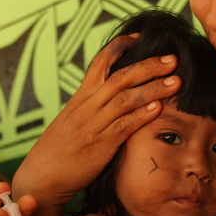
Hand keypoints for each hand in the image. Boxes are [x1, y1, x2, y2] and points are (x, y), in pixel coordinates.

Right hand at [12, 33, 180, 215]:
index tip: (140, 38)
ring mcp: (93, 125)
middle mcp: (86, 107)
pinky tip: (159, 108)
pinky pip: (123, 125)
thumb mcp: (71, 122)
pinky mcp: (99, 145)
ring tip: (176, 82)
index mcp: (80, 98)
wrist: (39, 178)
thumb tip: (112, 101)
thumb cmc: (58, 153)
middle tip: (173, 59)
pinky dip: (142, 115)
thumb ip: (91, 109)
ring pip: (126, 99)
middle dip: (149, 66)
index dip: (120, 47)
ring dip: (153, 88)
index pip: (100, 63)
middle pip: (120, 77)